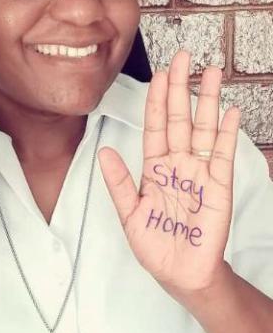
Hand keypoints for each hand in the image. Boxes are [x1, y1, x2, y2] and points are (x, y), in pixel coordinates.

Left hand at [98, 50, 240, 296]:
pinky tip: (228, 110)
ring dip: (206, 101)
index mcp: (154, 168)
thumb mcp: (129, 213)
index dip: (156, 100)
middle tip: (182, 58)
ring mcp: (200, 172)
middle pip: (179, 118)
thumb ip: (118, 182)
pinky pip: (223, 154)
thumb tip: (103, 150)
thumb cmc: (155, 244)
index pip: (155, 126)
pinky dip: (227, 132)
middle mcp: (178, 163)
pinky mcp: (219, 186)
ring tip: (210, 72)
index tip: (159, 75)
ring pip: (202, 129)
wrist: (180, 274)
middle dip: (180, 88)